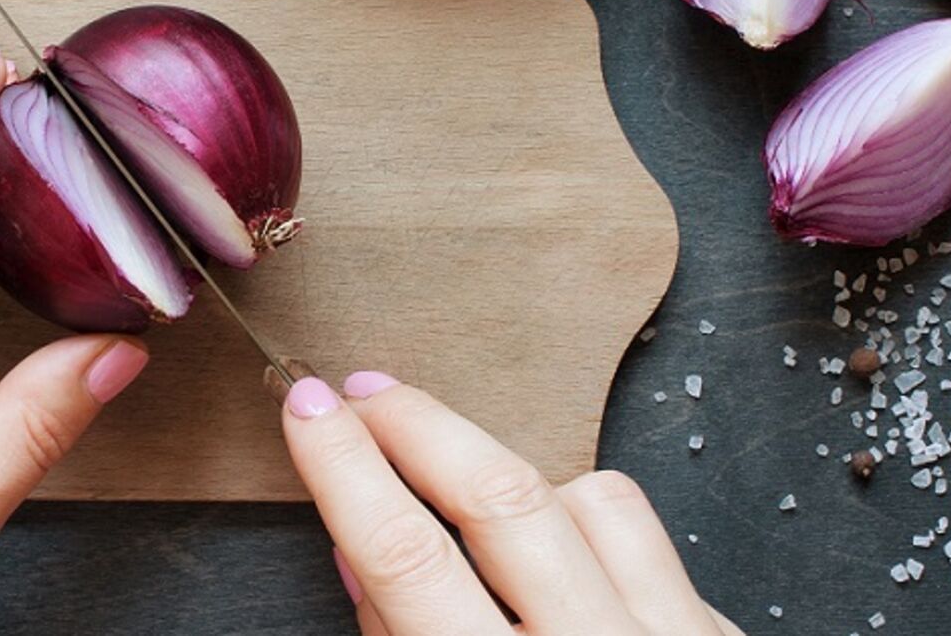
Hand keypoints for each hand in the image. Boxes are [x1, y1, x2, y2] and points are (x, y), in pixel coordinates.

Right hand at [281, 373, 742, 635]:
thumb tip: (359, 551)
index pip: (409, 563)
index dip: (348, 471)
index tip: (309, 408)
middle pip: (502, 499)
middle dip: (418, 425)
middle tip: (360, 388)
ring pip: (587, 498)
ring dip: (505, 472)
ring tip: (448, 474)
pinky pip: (641, 536)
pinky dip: (583, 517)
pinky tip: (545, 540)